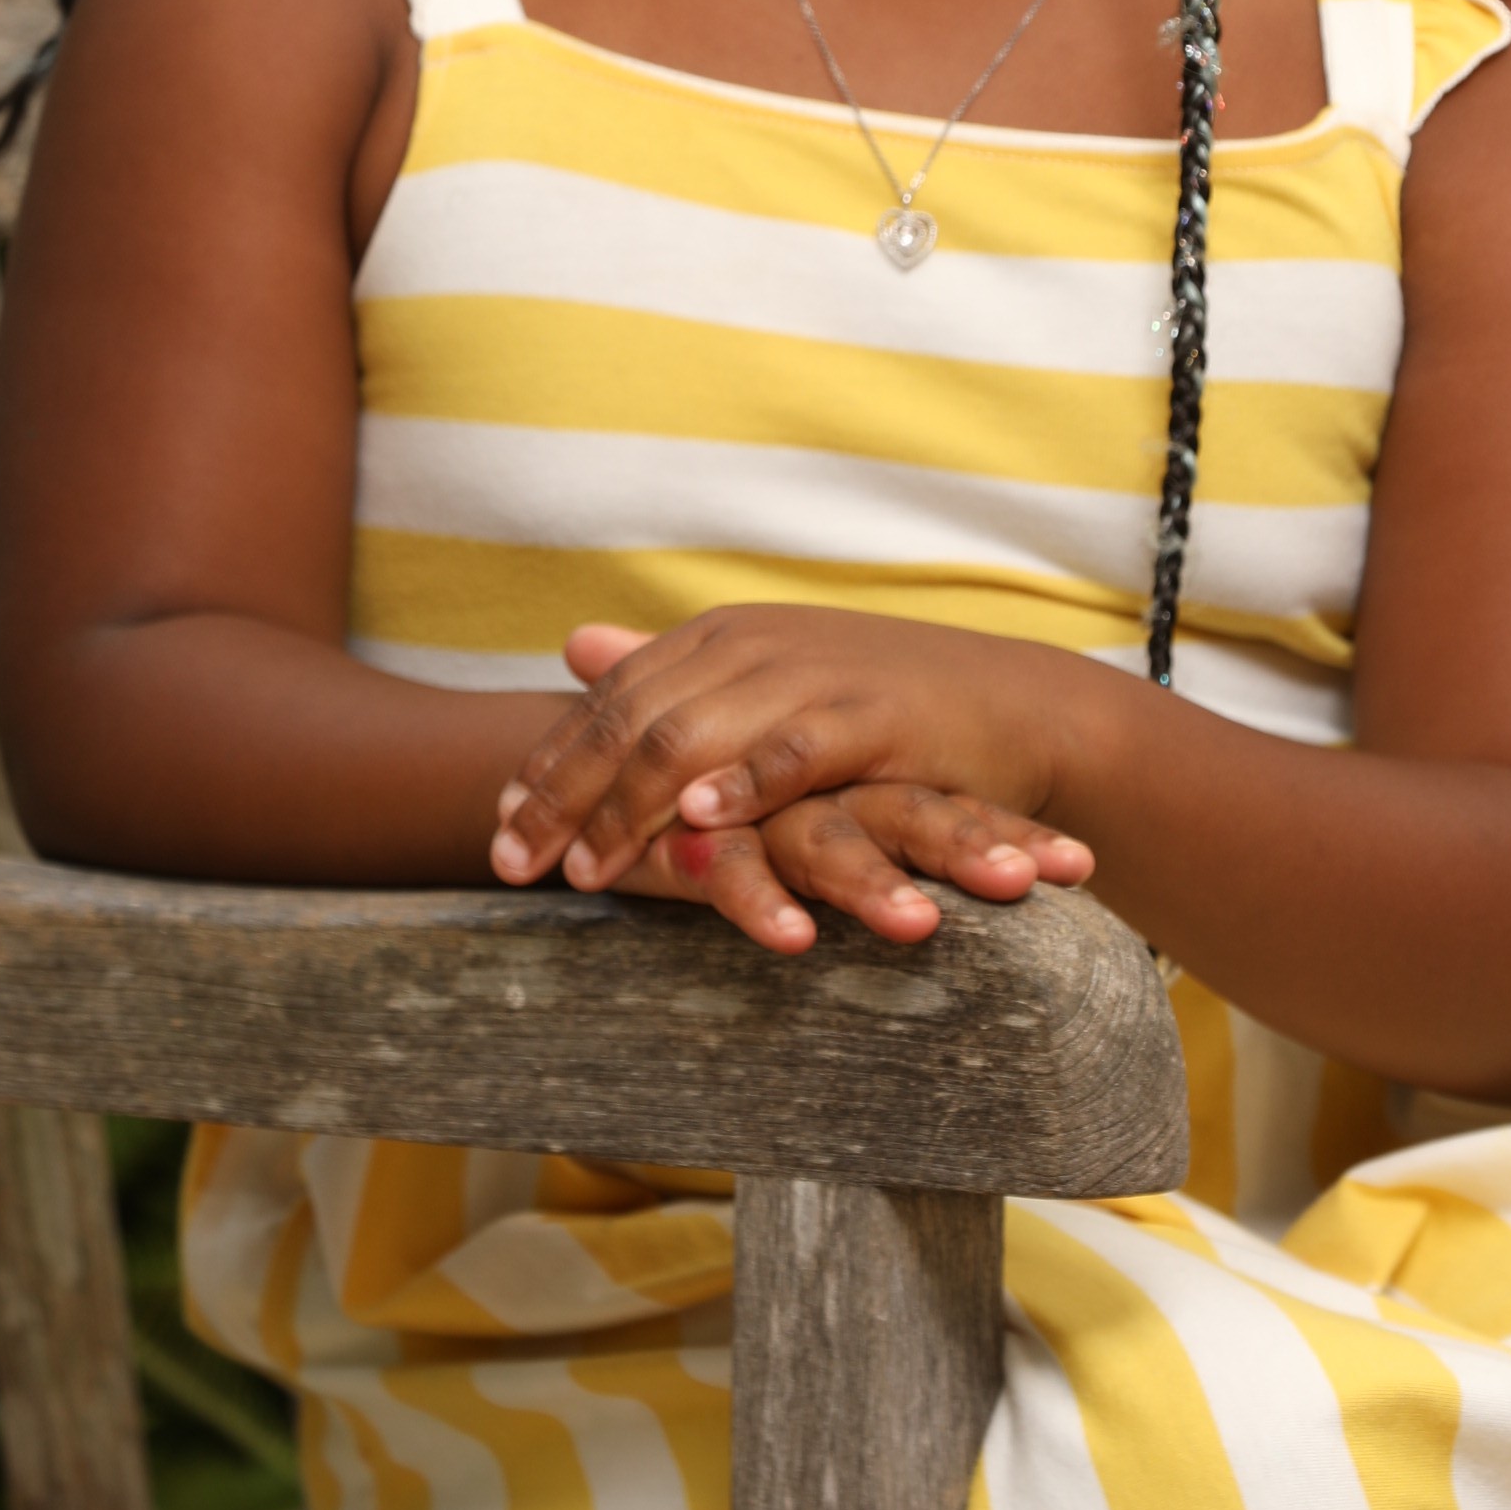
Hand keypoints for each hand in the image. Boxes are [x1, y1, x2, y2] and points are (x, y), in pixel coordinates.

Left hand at [490, 612, 1092, 945]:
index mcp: (720, 637)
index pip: (607, 700)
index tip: (495, 830)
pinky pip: (790, 751)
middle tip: (514, 868)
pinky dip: (739, 784)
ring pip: (692, 737)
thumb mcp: (765, 679)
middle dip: (563, 798)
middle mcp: (752, 645)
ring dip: (626, 808)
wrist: (1015, 705)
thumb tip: (575, 645)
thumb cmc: (885, 707)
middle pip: (629, 722)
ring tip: (584, 872)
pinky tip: (695, 822)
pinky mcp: (868, 716)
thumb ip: (671, 672)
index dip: (546, 765)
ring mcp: (809, 676)